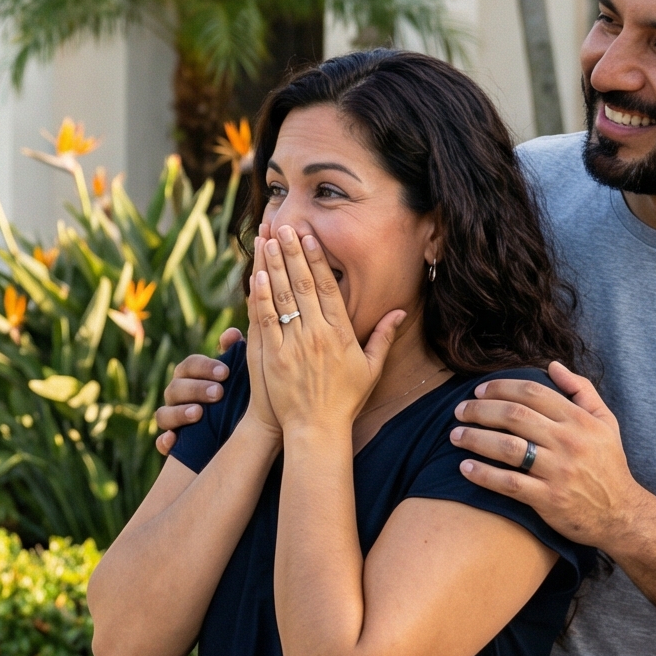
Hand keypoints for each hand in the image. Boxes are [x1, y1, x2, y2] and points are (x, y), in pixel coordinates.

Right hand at [153, 327, 242, 454]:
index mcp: (190, 377)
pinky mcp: (173, 445)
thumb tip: (231, 334)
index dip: (204, 367)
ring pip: (163, 414)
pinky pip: (160, 443)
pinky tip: (174, 440)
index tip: (226, 373)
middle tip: (218, 393)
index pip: (189, 366)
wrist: (241, 437)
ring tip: (198, 413)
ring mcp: (172, 421)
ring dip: (178, 412)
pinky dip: (164, 441)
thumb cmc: (237, 399)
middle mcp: (176, 397)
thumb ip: (235, 354)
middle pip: (175, 388)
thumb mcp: (240, 378)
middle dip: (196, 389)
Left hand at [251, 225, 400, 440]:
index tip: (310, 236)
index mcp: (340, 333)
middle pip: (302, 284)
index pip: (327, 287)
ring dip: (273, 265)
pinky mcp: (271, 355)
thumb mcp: (370, 368)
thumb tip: (399, 312)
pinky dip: (259, 295)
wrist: (316, 430)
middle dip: (292, 252)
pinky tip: (256, 274)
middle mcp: (316, 334)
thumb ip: (383, 337)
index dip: (317, 259)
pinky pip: (264, 319)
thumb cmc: (345, 400)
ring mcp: (292, 344)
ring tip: (267, 239)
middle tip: (284, 225)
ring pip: (281, 296)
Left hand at [450, 361, 648, 548]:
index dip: (500, 388)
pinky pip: (509, 483)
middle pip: (514, 416)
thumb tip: (553, 365)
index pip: (532, 393)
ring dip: (474, 439)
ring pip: (507, 447)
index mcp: (579, 420)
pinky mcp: (549, 499)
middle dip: (479, 410)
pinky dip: (483, 474)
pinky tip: (465, 468)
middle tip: (459, 411)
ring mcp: (559, 471)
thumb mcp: (606, 423)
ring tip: (454, 436)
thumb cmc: (609, 465)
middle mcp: (569, 442)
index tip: (478, 391)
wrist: (623, 514)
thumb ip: (582, 390)